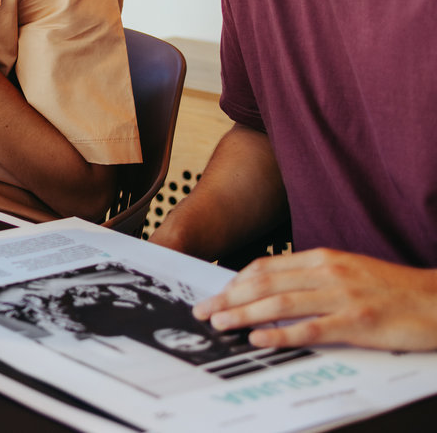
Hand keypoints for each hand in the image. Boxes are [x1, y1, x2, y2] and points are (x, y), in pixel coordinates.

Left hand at [193, 248, 436, 350]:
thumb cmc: (394, 290)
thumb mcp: (350, 272)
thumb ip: (314, 277)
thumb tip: (276, 288)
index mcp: (324, 259)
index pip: (267, 267)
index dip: (236, 281)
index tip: (215, 294)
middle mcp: (328, 273)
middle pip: (265, 284)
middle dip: (229, 298)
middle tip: (203, 311)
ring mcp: (342, 297)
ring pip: (281, 304)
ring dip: (244, 314)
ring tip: (220, 323)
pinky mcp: (357, 323)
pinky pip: (311, 328)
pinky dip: (281, 334)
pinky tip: (259, 339)